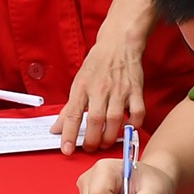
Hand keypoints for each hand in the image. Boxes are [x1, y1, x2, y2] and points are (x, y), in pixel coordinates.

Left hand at [55, 24, 146, 152]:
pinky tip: (127, 128)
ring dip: (109, 137)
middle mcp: (100, 89)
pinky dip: (133, 125)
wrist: (119, 43)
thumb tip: (57, 128)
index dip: (68, 134)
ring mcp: (119, 90)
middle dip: (91, 140)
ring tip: (104, 143)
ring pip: (114, 120)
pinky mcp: (136, 90)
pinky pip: (137, 113)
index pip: (72, 114)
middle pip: (95, 120)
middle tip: (89, 148)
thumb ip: (69, 108)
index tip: (66, 149)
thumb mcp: (78, 82)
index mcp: (82, 86)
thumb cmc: (97, 64)